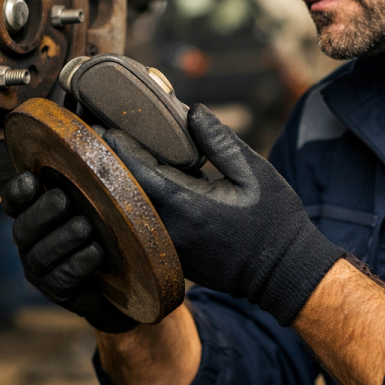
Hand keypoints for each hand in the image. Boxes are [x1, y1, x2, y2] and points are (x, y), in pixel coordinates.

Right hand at [3, 171, 137, 333]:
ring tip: (86, 227)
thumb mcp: (113, 192)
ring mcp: (43, 269)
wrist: (136, 276)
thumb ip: (103, 164)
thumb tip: (105, 133)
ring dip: (62, 239)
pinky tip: (96, 252)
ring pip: (39, 255)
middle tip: (64, 200)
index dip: (18, 192)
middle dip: (41, 213)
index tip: (32, 179)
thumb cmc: (118, 226)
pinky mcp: (59, 292)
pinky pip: (61, 279)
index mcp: (40, 211)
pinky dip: (78, 264)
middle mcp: (34, 240)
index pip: (16, 200)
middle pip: (22, 228)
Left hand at [103, 104, 345, 325]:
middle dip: (114, 164)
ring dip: (123, 185)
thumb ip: (220, 141)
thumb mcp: (255, 173)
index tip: (104, 129)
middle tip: (100, 139)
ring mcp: (170, 248)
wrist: (284, 274)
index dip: (120, 150)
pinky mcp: (173, 257)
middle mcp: (172, 231)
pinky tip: (139, 184)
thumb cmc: (274, 221)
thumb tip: (192, 110)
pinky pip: (146, 225)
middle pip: (128, 192)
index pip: (141, 173)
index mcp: (190, 207)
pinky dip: (140, 202)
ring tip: (113, 157)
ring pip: (134, 211)